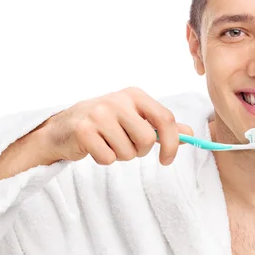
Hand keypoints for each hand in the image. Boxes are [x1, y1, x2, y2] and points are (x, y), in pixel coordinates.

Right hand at [40, 87, 193, 165]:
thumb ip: (162, 126)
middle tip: (127, 146)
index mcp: (135, 95)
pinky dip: (105, 159)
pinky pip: (108, 158)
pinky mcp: (83, 130)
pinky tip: (96, 147)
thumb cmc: (106, 123)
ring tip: (109, 144)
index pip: (165, 119)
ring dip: (121, 156)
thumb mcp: (135, 119)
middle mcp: (118, 100)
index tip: (167, 160)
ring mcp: (99, 113)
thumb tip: (190, 134)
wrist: (64, 127)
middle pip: (147, 139)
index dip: (172, 143)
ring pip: (127, 152)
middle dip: (140, 151)